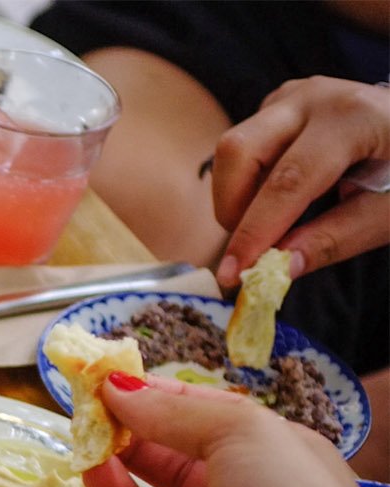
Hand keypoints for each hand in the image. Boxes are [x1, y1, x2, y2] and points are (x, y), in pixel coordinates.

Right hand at [82, 376, 388, 486]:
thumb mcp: (243, 435)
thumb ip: (176, 413)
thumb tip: (117, 389)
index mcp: (277, 467)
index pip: (209, 426)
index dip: (159, 405)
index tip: (107, 390)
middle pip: (182, 476)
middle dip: (136, 449)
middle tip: (88, 426)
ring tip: (84, 471)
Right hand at [212, 77, 389, 286]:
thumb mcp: (389, 213)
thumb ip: (336, 239)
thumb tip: (281, 267)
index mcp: (354, 118)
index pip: (288, 180)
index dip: (256, 231)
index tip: (233, 273)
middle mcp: (315, 97)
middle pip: (239, 150)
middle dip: (231, 207)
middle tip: (248, 247)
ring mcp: (293, 96)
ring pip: (234, 150)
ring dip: (237, 197)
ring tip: (272, 223)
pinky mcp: (279, 105)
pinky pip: (244, 148)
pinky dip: (247, 183)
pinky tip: (279, 197)